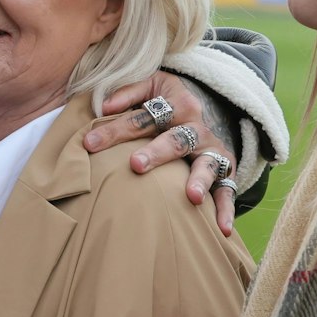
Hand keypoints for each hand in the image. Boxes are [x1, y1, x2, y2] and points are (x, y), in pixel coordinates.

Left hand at [84, 72, 239, 236]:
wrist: (201, 112)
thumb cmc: (164, 102)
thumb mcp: (151, 86)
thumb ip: (128, 93)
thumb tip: (104, 105)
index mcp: (178, 104)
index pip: (145, 116)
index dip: (116, 129)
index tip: (90, 143)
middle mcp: (196, 127)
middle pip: (176, 139)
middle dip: (157, 152)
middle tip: (136, 164)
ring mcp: (212, 150)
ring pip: (206, 164)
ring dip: (199, 179)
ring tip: (192, 197)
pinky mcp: (224, 170)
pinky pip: (227, 190)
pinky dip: (226, 209)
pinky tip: (222, 229)